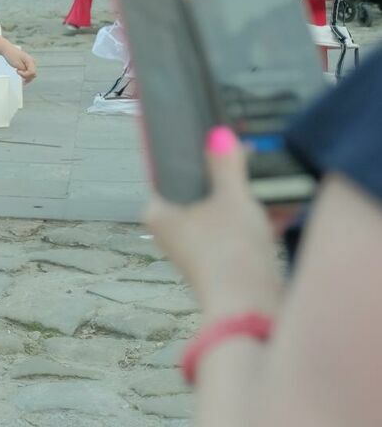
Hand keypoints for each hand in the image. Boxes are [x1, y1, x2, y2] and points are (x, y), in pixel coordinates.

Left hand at [3, 44, 36, 82]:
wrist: (7, 50)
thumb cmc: (11, 55)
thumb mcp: (17, 64)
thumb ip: (23, 70)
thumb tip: (27, 74)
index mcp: (30, 61)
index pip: (32, 72)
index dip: (25, 74)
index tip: (18, 71)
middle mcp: (32, 62)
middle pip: (33, 74)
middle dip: (26, 76)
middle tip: (18, 72)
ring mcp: (30, 63)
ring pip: (31, 74)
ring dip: (25, 75)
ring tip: (18, 72)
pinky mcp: (27, 64)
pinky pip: (28, 72)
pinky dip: (24, 74)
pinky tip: (20, 73)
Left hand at [144, 128, 282, 321]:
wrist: (251, 307)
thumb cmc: (230, 249)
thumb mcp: (232, 196)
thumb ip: (226, 164)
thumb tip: (220, 134)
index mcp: (158, 211)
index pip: (166, 172)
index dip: (189, 154)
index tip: (208, 139)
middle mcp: (170, 232)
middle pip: (196, 192)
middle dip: (223, 176)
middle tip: (245, 155)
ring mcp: (195, 250)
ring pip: (219, 213)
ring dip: (243, 199)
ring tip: (267, 179)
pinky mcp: (219, 265)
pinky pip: (235, 233)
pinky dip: (254, 221)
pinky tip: (283, 208)